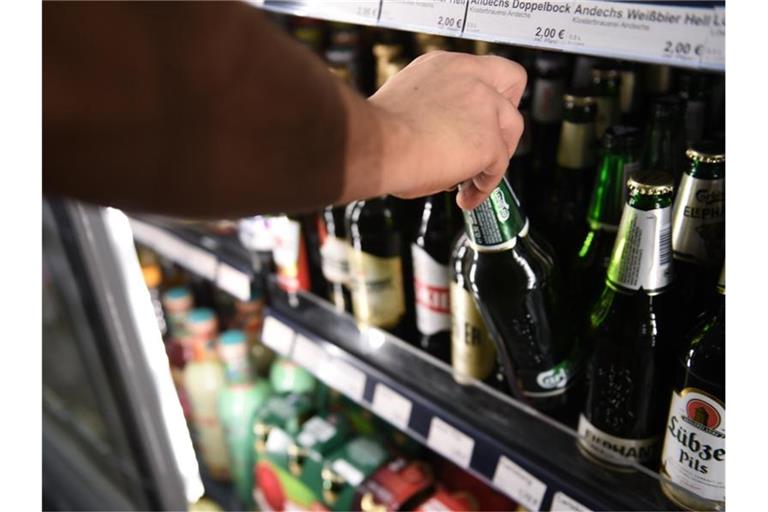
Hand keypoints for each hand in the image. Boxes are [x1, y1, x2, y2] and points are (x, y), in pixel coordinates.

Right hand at [368, 51, 525, 209]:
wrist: (374, 145)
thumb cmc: (377, 133)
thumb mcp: (407, 104)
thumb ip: (432, 108)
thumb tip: (437, 134)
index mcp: (444, 66)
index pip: (483, 68)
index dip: (488, 91)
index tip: (480, 113)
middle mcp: (470, 78)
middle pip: (513, 82)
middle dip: (503, 113)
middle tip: (489, 141)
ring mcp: (485, 108)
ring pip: (511, 130)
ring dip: (495, 156)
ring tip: (471, 180)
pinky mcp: (489, 141)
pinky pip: (497, 169)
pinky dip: (482, 187)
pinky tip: (465, 197)